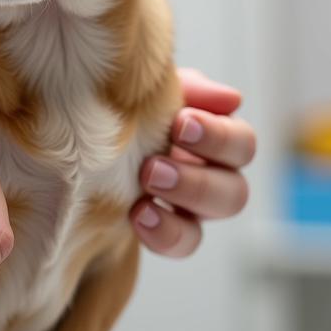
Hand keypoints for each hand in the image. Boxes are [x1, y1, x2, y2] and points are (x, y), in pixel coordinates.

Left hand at [130, 68, 255, 257]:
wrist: (89, 130)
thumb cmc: (129, 103)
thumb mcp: (154, 87)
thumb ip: (192, 89)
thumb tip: (231, 99)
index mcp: (214, 139)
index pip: (241, 144)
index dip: (218, 137)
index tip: (181, 124)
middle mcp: (212, 177)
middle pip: (235, 193)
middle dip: (197, 181)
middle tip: (153, 166)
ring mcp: (191, 208)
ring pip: (211, 222)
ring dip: (183, 203)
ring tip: (145, 186)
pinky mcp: (166, 230)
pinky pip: (181, 243)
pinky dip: (164, 233)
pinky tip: (137, 215)